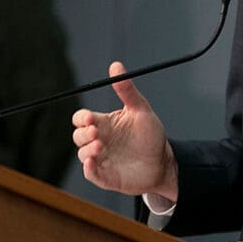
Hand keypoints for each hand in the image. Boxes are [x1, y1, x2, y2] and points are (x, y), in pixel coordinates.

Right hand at [71, 62, 177, 199]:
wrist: (164, 162)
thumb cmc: (151, 135)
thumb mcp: (141, 110)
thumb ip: (127, 90)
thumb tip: (116, 65)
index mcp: (104, 124)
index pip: (82, 118)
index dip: (82, 118)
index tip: (91, 117)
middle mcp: (99, 140)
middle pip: (78, 135)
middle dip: (83, 133)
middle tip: (96, 131)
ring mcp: (101, 159)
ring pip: (82, 154)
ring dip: (87, 149)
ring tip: (101, 145)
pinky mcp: (106, 176)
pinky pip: (90, 173)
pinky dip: (88, 168)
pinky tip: (92, 162)